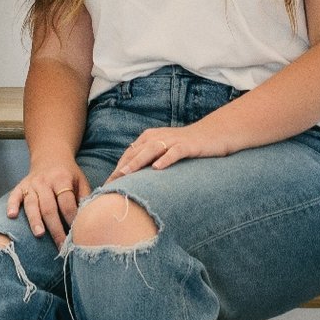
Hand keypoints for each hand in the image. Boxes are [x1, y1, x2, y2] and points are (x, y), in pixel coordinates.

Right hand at [7, 158, 91, 244]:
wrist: (50, 156)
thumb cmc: (68, 174)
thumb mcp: (81, 181)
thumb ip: (84, 198)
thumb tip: (87, 220)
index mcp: (62, 180)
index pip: (66, 202)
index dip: (71, 219)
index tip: (75, 235)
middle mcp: (45, 182)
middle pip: (49, 207)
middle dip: (55, 228)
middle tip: (61, 245)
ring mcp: (32, 184)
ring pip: (32, 204)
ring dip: (35, 220)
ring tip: (39, 235)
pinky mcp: (21, 185)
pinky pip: (14, 195)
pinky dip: (12, 205)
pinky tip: (11, 216)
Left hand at [104, 120, 232, 181]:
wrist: (214, 134)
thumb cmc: (186, 146)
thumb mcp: (164, 150)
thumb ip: (149, 160)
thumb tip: (132, 180)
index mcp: (149, 138)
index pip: (129, 154)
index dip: (117, 169)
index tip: (106, 185)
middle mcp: (158, 137)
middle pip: (136, 152)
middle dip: (122, 168)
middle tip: (110, 184)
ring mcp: (173, 140)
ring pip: (151, 150)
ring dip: (137, 162)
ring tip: (126, 174)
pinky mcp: (187, 145)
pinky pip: (174, 152)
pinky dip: (165, 159)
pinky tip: (157, 168)